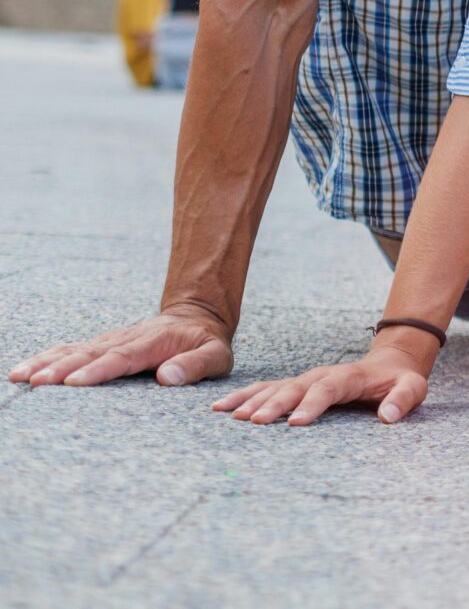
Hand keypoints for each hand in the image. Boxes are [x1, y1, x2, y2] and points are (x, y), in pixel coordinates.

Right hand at [8, 305, 232, 387]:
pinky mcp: (100, 346)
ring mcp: (110, 341)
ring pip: (74, 350)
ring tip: (20, 375)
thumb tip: (166, 377)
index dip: (98, 370)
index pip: (122, 358)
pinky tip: (24, 369)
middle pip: (90, 354)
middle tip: (36, 382)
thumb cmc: (206, 343)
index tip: (74, 382)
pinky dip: (46, 358)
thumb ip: (195, 365)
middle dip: (61, 368)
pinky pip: (70, 349)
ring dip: (46, 362)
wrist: (197, 317)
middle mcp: (126, 340)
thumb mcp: (216, 355)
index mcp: (153, 343)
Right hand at [210, 338, 434, 425]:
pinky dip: (245, 396)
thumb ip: (404, 399)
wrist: (390, 364)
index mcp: (349, 377)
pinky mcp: (296, 386)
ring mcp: (306, 379)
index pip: (328, 389)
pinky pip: (267, 389)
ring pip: (275, 387)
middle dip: (273, 404)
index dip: (311, 404)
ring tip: (227, 414)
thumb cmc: (400, 381)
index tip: (295, 423)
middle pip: (295, 388)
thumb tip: (389, 417)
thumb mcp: (413, 388)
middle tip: (252, 422)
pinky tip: (222, 407)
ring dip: (251, 399)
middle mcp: (322, 375)